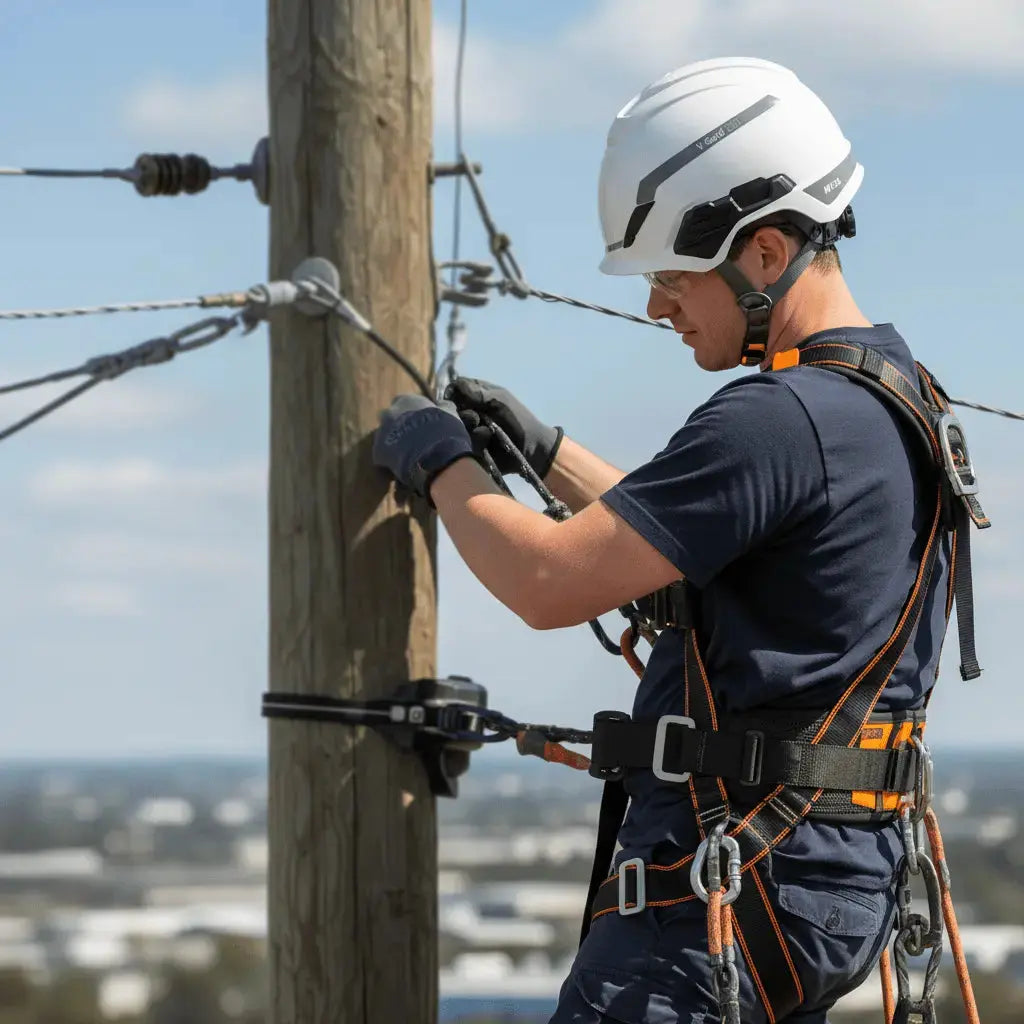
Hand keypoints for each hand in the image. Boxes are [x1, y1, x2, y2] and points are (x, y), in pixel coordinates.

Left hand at [373, 394, 474, 500]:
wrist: (436, 455)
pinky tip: (402, 466)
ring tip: (407, 454)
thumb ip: (444, 407)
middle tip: (412, 438)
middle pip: (389, 418)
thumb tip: (443, 404)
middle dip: (398, 426)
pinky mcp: (378, 452)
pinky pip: (382, 455)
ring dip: (393, 442)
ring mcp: (381, 432)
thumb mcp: (450, 414)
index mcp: (407, 400)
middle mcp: (390, 413)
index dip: (411, 412)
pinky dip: (390, 460)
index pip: (403, 401)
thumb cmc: (446, 430)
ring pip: (384, 436)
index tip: (420, 420)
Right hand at [445, 377, 562, 478]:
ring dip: (469, 429)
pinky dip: (474, 441)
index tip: (458, 400)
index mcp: (476, 395)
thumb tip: (454, 385)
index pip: (455, 390)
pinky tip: (486, 442)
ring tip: (485, 432)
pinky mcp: (470, 447)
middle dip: (462, 414)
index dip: (454, 395)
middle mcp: (469, 411)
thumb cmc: (519, 419)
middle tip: (476, 418)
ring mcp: (469, 430)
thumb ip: (478, 392)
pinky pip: (462, 443)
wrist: (531, 449)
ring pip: (454, 428)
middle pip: (451, 410)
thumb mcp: (501, 400)